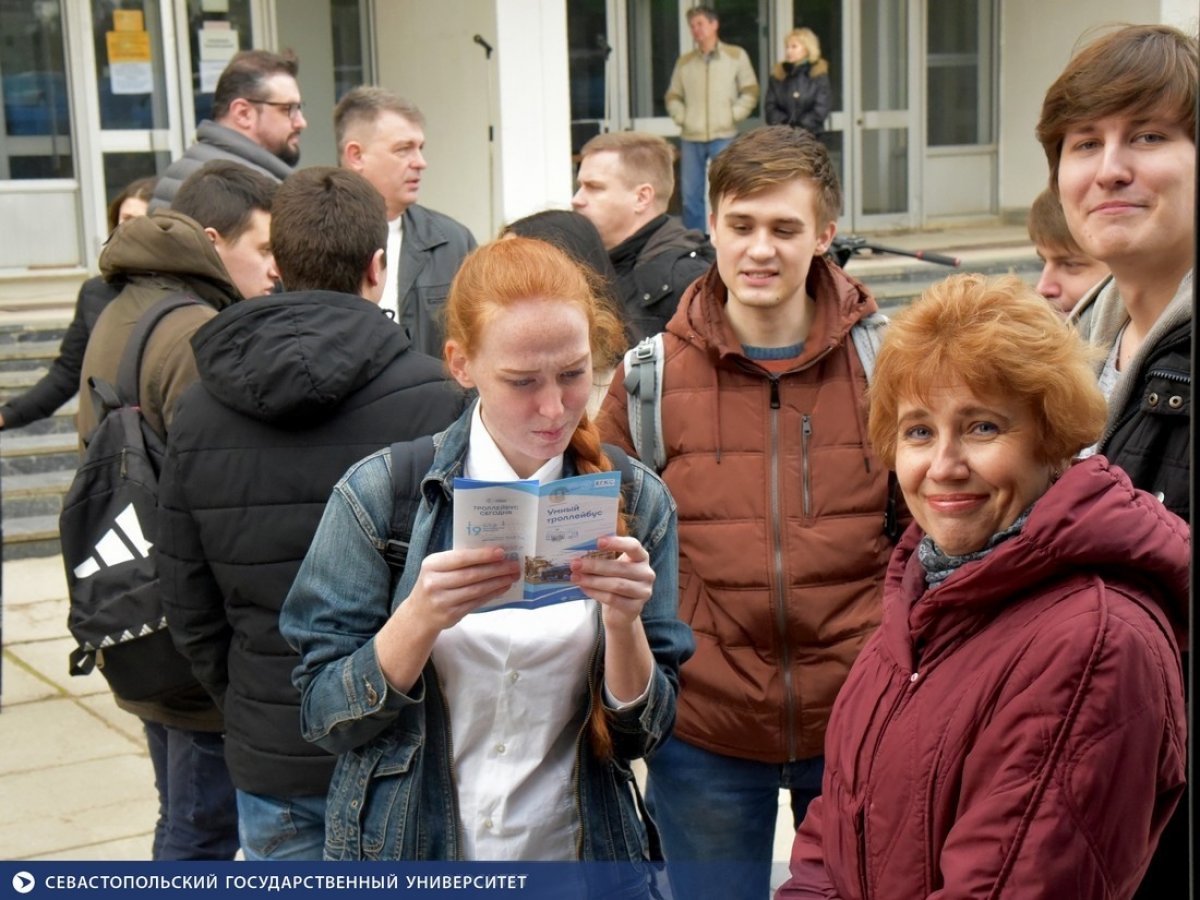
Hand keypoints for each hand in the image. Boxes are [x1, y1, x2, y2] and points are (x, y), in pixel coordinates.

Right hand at [401, 546, 520, 634]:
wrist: (419, 613)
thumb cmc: (435, 584)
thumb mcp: (438, 568)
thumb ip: (458, 560)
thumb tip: (492, 553)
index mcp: (432, 565)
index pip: (461, 558)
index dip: (483, 555)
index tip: (501, 552)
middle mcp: (434, 583)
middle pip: (471, 574)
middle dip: (496, 569)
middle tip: (514, 565)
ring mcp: (442, 601)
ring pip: (476, 590)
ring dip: (498, 582)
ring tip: (512, 576)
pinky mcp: (451, 615)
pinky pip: (476, 602)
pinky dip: (492, 594)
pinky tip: (502, 588)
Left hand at [571, 534, 654, 629]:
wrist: (620, 611)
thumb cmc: (614, 582)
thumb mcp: (612, 567)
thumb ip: (602, 558)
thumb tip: (579, 553)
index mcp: (641, 557)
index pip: (633, 546)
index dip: (616, 543)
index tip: (598, 541)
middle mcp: (646, 573)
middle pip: (620, 568)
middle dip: (595, 565)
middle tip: (575, 564)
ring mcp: (643, 591)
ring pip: (616, 584)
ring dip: (592, 580)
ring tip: (576, 577)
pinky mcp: (636, 607)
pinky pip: (613, 599)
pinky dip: (596, 593)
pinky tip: (583, 588)